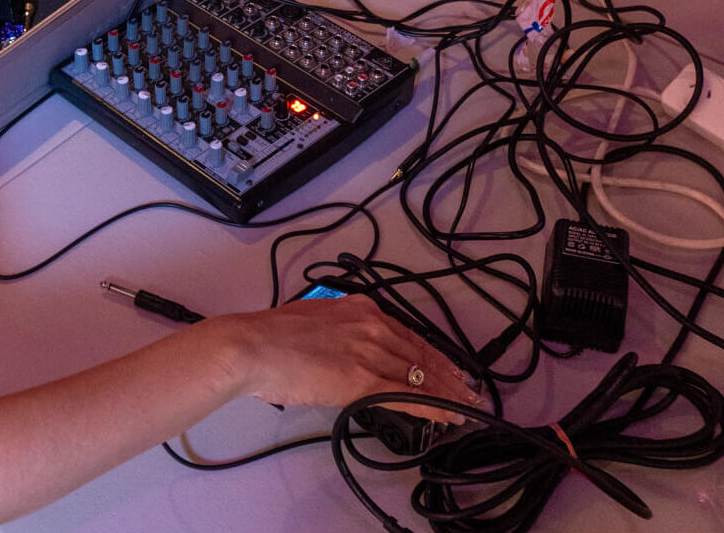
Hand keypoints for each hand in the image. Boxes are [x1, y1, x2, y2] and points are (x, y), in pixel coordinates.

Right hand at [214, 295, 480, 422]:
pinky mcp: (363, 378)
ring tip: (466, 407)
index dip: (433, 354)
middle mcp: (371, 324)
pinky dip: (434, 406)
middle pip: (421, 353)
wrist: (253, 346)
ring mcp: (369, 350)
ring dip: (448, 393)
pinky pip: (408, 394)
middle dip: (449, 374)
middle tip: (470, 390)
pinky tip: (449, 415)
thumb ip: (338, 332)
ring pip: (420, 374)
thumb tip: (344, 351)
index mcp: (359, 307)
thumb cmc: (271, 336)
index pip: (408, 333)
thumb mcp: (314, 319)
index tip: (449, 366)